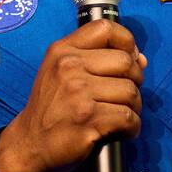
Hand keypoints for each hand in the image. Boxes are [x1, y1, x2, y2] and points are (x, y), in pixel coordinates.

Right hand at [0, 18, 148, 171]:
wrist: (30, 143)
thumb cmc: (51, 107)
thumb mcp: (62, 72)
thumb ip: (97, 59)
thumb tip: (141, 60)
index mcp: (63, 51)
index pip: (107, 29)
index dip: (127, 42)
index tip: (129, 59)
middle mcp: (69, 67)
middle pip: (126, 63)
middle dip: (135, 80)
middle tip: (125, 95)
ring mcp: (78, 94)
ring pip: (131, 92)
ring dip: (134, 107)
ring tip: (122, 114)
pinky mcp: (88, 120)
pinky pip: (129, 118)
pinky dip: (132, 127)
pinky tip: (123, 130)